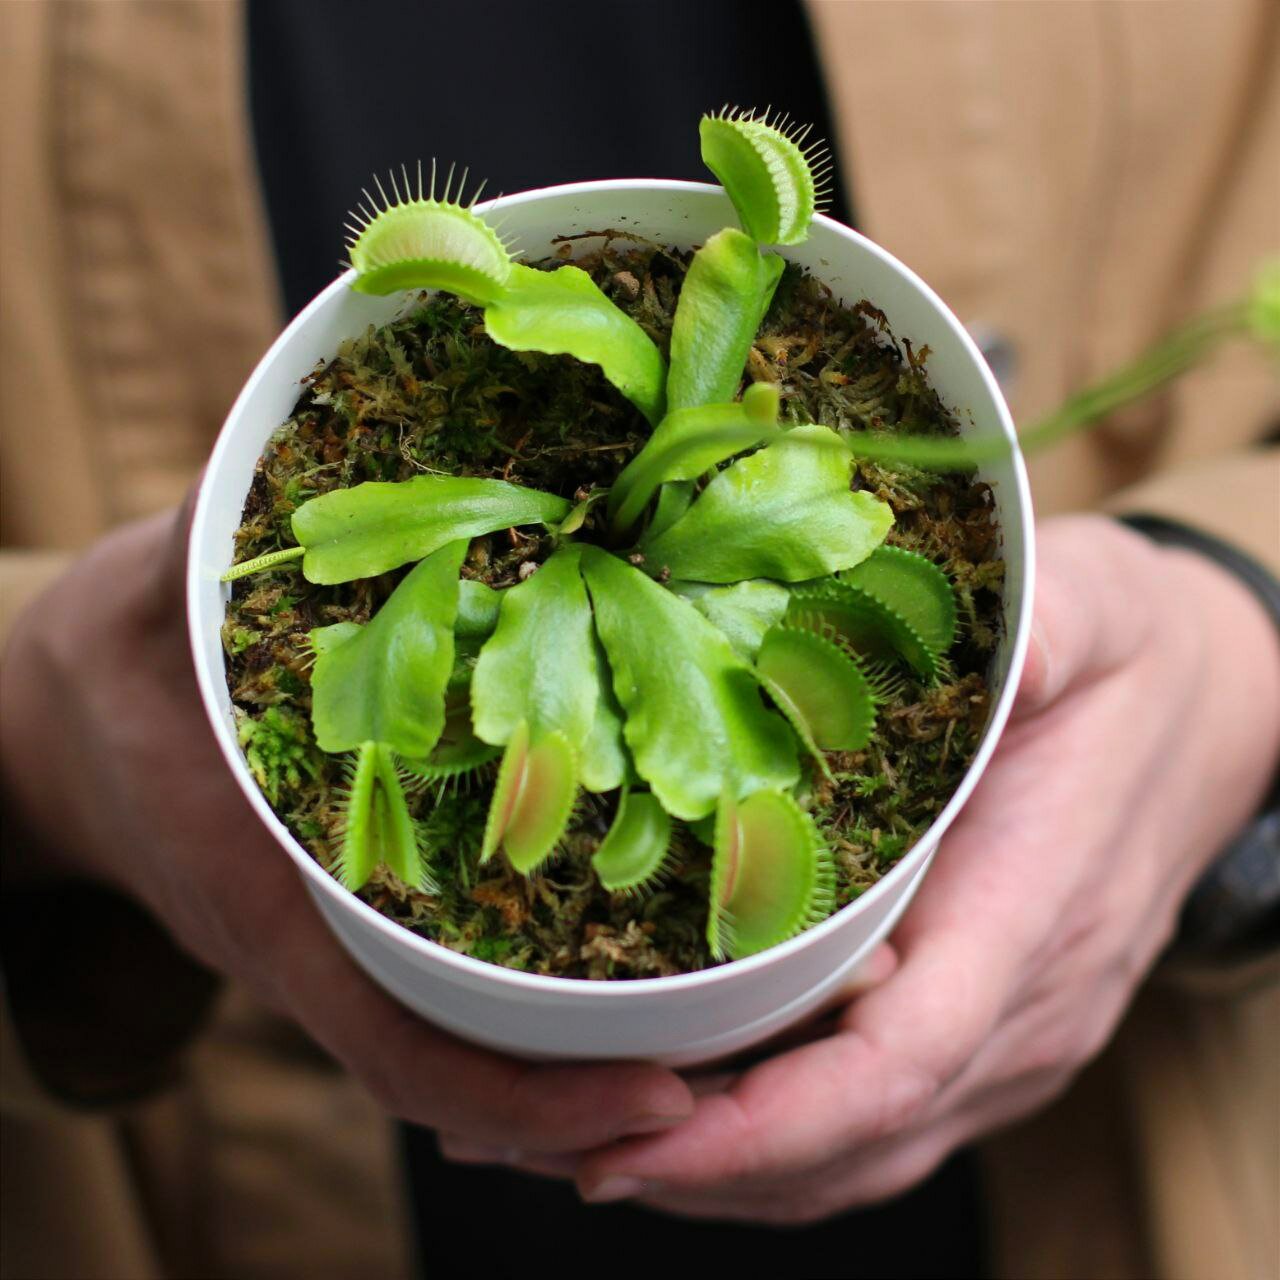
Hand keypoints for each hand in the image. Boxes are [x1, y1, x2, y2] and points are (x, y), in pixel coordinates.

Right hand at [0, 501, 694, 1148]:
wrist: (62, 738)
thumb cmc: (110, 675)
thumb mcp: (142, 602)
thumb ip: (213, 549)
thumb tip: (316, 454)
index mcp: (269, 903)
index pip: (402, 1047)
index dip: (528, 1100)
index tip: (658, 1104)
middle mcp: (320, 950)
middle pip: (466, 1074)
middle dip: (585, 1105)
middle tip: (726, 1089)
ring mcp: (343, 945)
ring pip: (468, 1048)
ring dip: (574, 1073)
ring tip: (706, 1059)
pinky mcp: (361, 914)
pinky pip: (456, 991)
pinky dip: (538, 1012)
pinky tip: (625, 978)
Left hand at [447, 514, 1279, 1219]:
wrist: (1211, 709)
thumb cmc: (1134, 660)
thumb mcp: (1094, 607)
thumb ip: (1036, 627)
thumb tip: (953, 629)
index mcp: (1035, 911)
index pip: (899, 1060)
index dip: (766, 1117)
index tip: (637, 1132)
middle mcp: (1027, 1010)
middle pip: (857, 1140)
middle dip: (700, 1161)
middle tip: (548, 1138)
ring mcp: (1013, 1036)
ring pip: (861, 1157)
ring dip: (721, 1172)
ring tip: (579, 1144)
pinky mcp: (988, 1030)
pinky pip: (877, 1128)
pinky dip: (771, 1148)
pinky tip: (680, 1126)